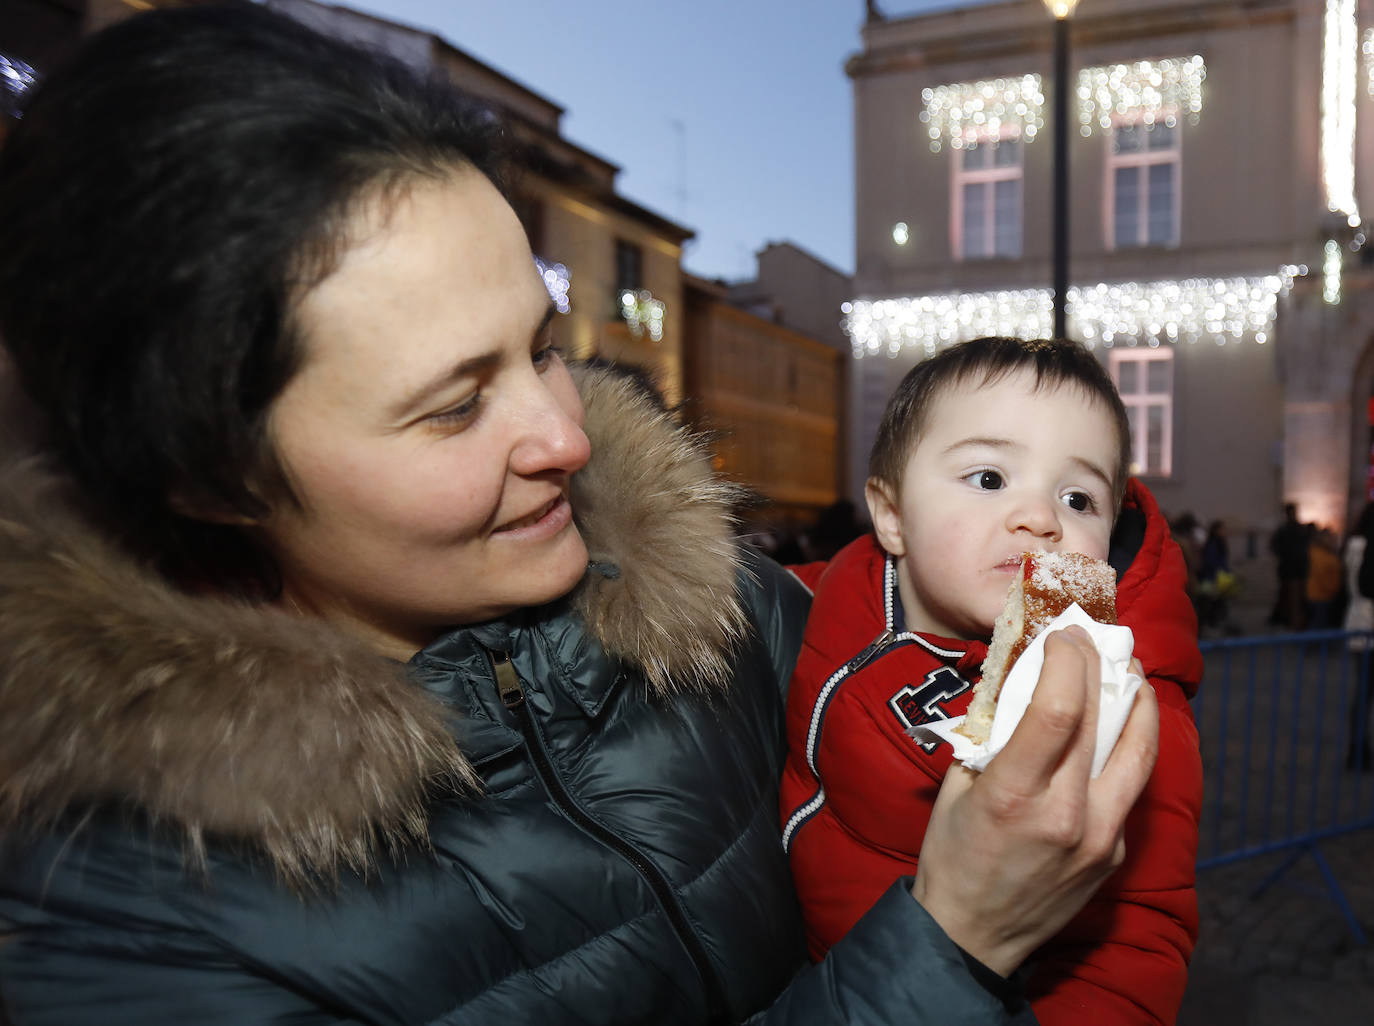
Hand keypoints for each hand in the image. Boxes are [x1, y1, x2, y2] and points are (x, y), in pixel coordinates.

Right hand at [909, 625, 1159, 976]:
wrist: (973, 935)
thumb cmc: (952, 855)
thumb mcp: (955, 787)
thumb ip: (988, 733)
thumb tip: (1017, 675)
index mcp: (1014, 795)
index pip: (1059, 709)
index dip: (1068, 660)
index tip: (1063, 633)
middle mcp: (1066, 815)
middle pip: (1100, 719)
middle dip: (1099, 666)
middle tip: (1092, 638)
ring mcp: (1100, 838)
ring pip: (1138, 751)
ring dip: (1138, 702)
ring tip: (1130, 671)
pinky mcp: (1115, 852)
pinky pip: (1128, 786)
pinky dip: (1126, 746)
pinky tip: (1117, 726)